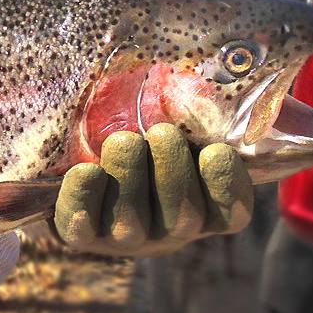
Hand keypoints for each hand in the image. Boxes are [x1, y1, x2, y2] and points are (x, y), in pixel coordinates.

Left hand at [51, 124, 253, 256]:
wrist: (85, 172)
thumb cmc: (147, 140)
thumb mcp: (177, 127)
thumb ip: (200, 115)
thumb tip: (229, 74)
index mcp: (203, 207)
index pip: (231, 212)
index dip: (227, 186)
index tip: (216, 151)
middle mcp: (168, 230)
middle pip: (181, 215)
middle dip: (173, 171)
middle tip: (163, 133)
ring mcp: (124, 238)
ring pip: (132, 222)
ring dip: (129, 177)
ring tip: (123, 140)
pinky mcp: (81, 235)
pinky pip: (82, 225)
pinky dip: (84, 197)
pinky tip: (86, 170)